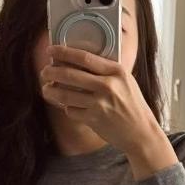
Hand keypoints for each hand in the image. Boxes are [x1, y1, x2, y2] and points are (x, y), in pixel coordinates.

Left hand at [39, 44, 157, 154]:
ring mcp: (99, 104)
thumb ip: (107, 72)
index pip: (84, 57)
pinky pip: (71, 110)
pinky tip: (67, 106)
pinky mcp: (94, 119)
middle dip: (51, 72)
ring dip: (51, 91)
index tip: (52, 51)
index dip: (64, 52)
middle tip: (44, 71)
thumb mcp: (126, 82)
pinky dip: (67, 108)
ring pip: (65, 94)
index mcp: (116, 72)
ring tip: (46, 89)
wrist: (141, 133)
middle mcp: (107, 86)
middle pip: (70, 74)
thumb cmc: (133, 107)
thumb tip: (79, 62)